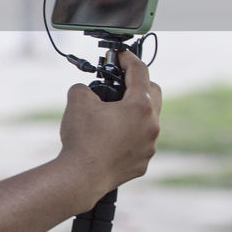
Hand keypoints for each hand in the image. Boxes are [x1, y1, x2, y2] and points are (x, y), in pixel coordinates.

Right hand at [57, 50, 161, 210]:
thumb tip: (86, 91)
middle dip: (139, 85)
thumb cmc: (83, 139)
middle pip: (153, 95)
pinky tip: (109, 139)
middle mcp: (151, 126)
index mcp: (140, 107)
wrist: (81, 177)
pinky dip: (128, 136)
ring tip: (110, 115)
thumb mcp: (77, 100)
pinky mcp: (142, 163)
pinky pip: (139, 142)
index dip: (128, 59)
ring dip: (133, 114)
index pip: (140, 73)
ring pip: (147, 121)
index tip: (121, 55)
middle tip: (119, 84)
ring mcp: (149, 146)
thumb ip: (84, 88)